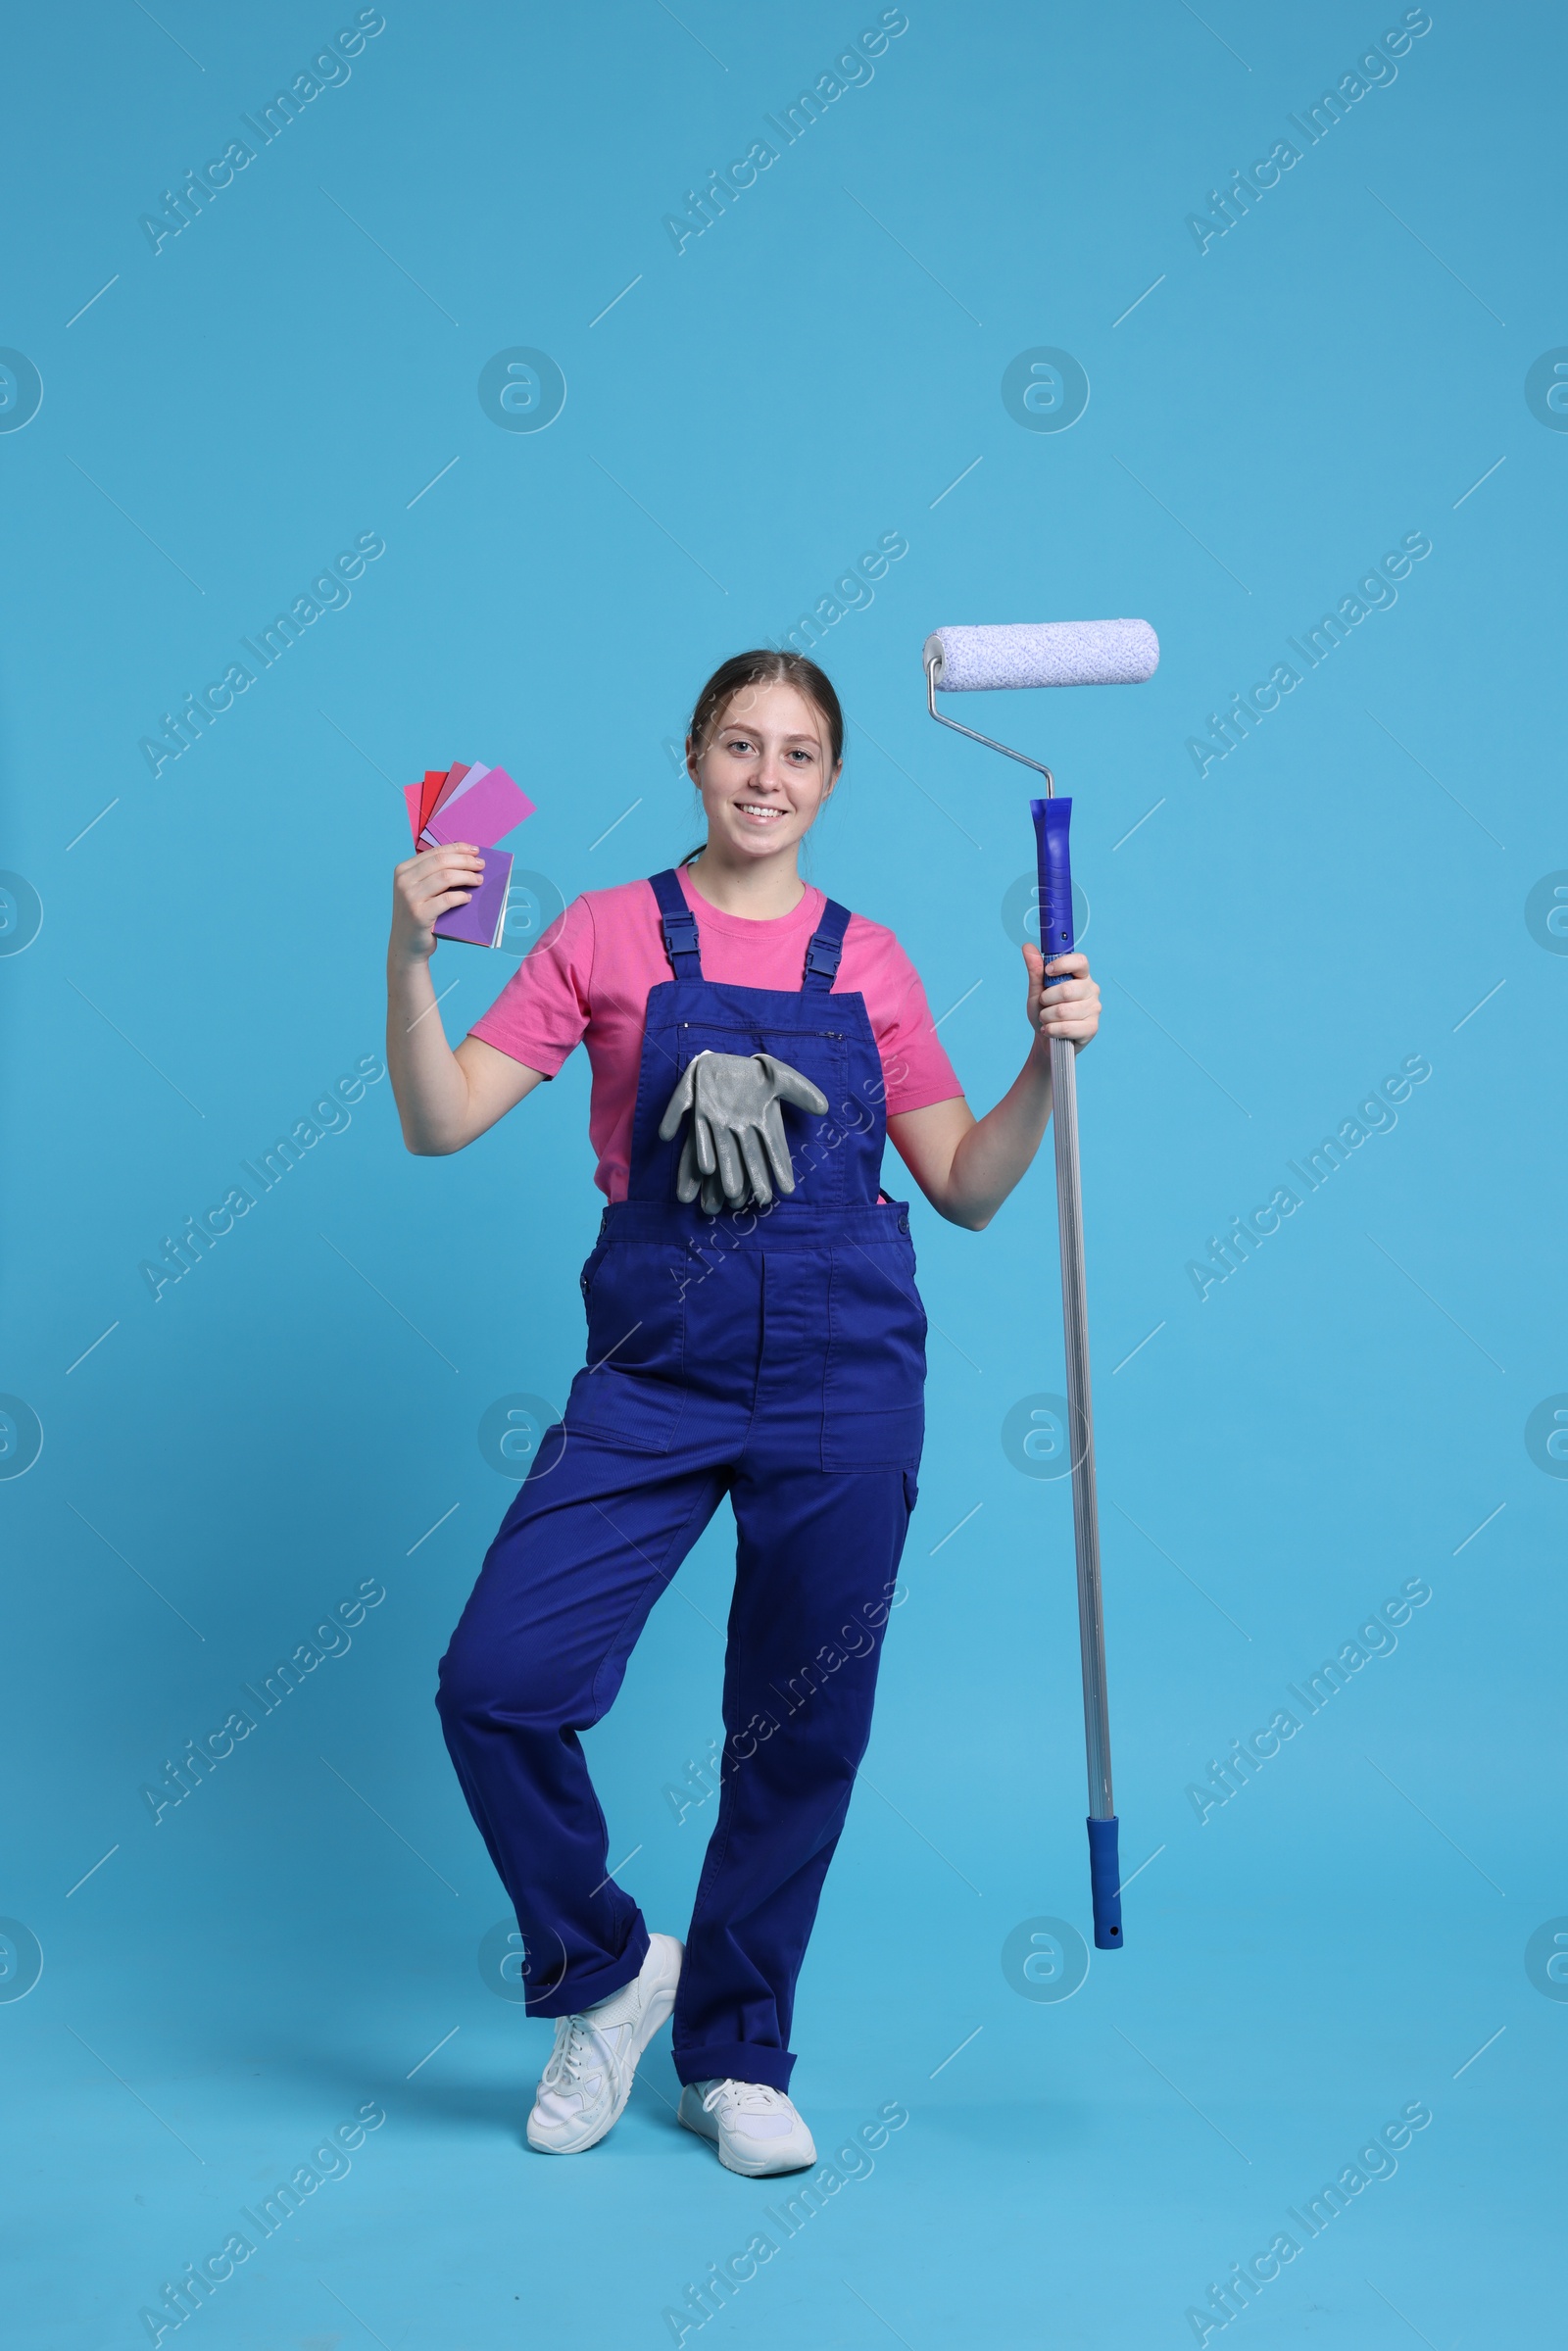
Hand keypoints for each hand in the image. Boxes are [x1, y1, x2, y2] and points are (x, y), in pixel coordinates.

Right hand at [390, 842, 484, 962]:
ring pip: (446, 877)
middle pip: (442, 861)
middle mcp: (404, 881)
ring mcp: (409, 897)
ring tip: (479, 880)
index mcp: (403, 870)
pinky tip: (468, 898)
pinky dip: (461, 897)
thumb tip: (467, 859)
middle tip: (482, 865)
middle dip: (465, 861)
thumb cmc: (419, 915)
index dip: (458, 848)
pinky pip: (446, 899)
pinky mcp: (419, 914)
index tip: (475, 850)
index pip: (435, 852)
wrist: (406, 946)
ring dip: (467, 877)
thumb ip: (434, 875)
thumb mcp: (420, 890)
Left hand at [658, 1051, 828, 1212]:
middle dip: (755, 1177)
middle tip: (763, 1201)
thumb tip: (824, 1107)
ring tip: (731, 1198)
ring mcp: (720, 1123)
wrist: (721, 1059)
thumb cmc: (754, 1072)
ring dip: (727, 1173)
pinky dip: (703, 1149)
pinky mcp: (700, 1115)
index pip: (774, 1147)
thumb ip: (800, 1091)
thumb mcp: (780, 1076)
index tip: (788, 1188)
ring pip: (724, 1153)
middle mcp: (741, 1127)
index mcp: (762, 1119)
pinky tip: (707, 1169)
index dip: (781, 1166)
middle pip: (750, 1156)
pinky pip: (701, 1135)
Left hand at [1022, 943, 1100, 1052]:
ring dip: (1046, 1017)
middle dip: (1046, 999)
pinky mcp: (1092, 1028)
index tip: (1048, 972)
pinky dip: (1051, 1030)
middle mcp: (1091, 989)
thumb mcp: (1036, 990)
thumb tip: (1027, 946)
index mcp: (1080, 975)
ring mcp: (1094, 1009)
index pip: (1080, 961)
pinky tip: (1049, 1030)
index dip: (1063, 964)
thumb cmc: (1044, 1011)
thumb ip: (1035, 969)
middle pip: (1067, 990)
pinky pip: (1066, 1028)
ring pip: (1063, 1011)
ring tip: (1046, 1019)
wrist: (1047, 1039)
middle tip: (1044, 1003)